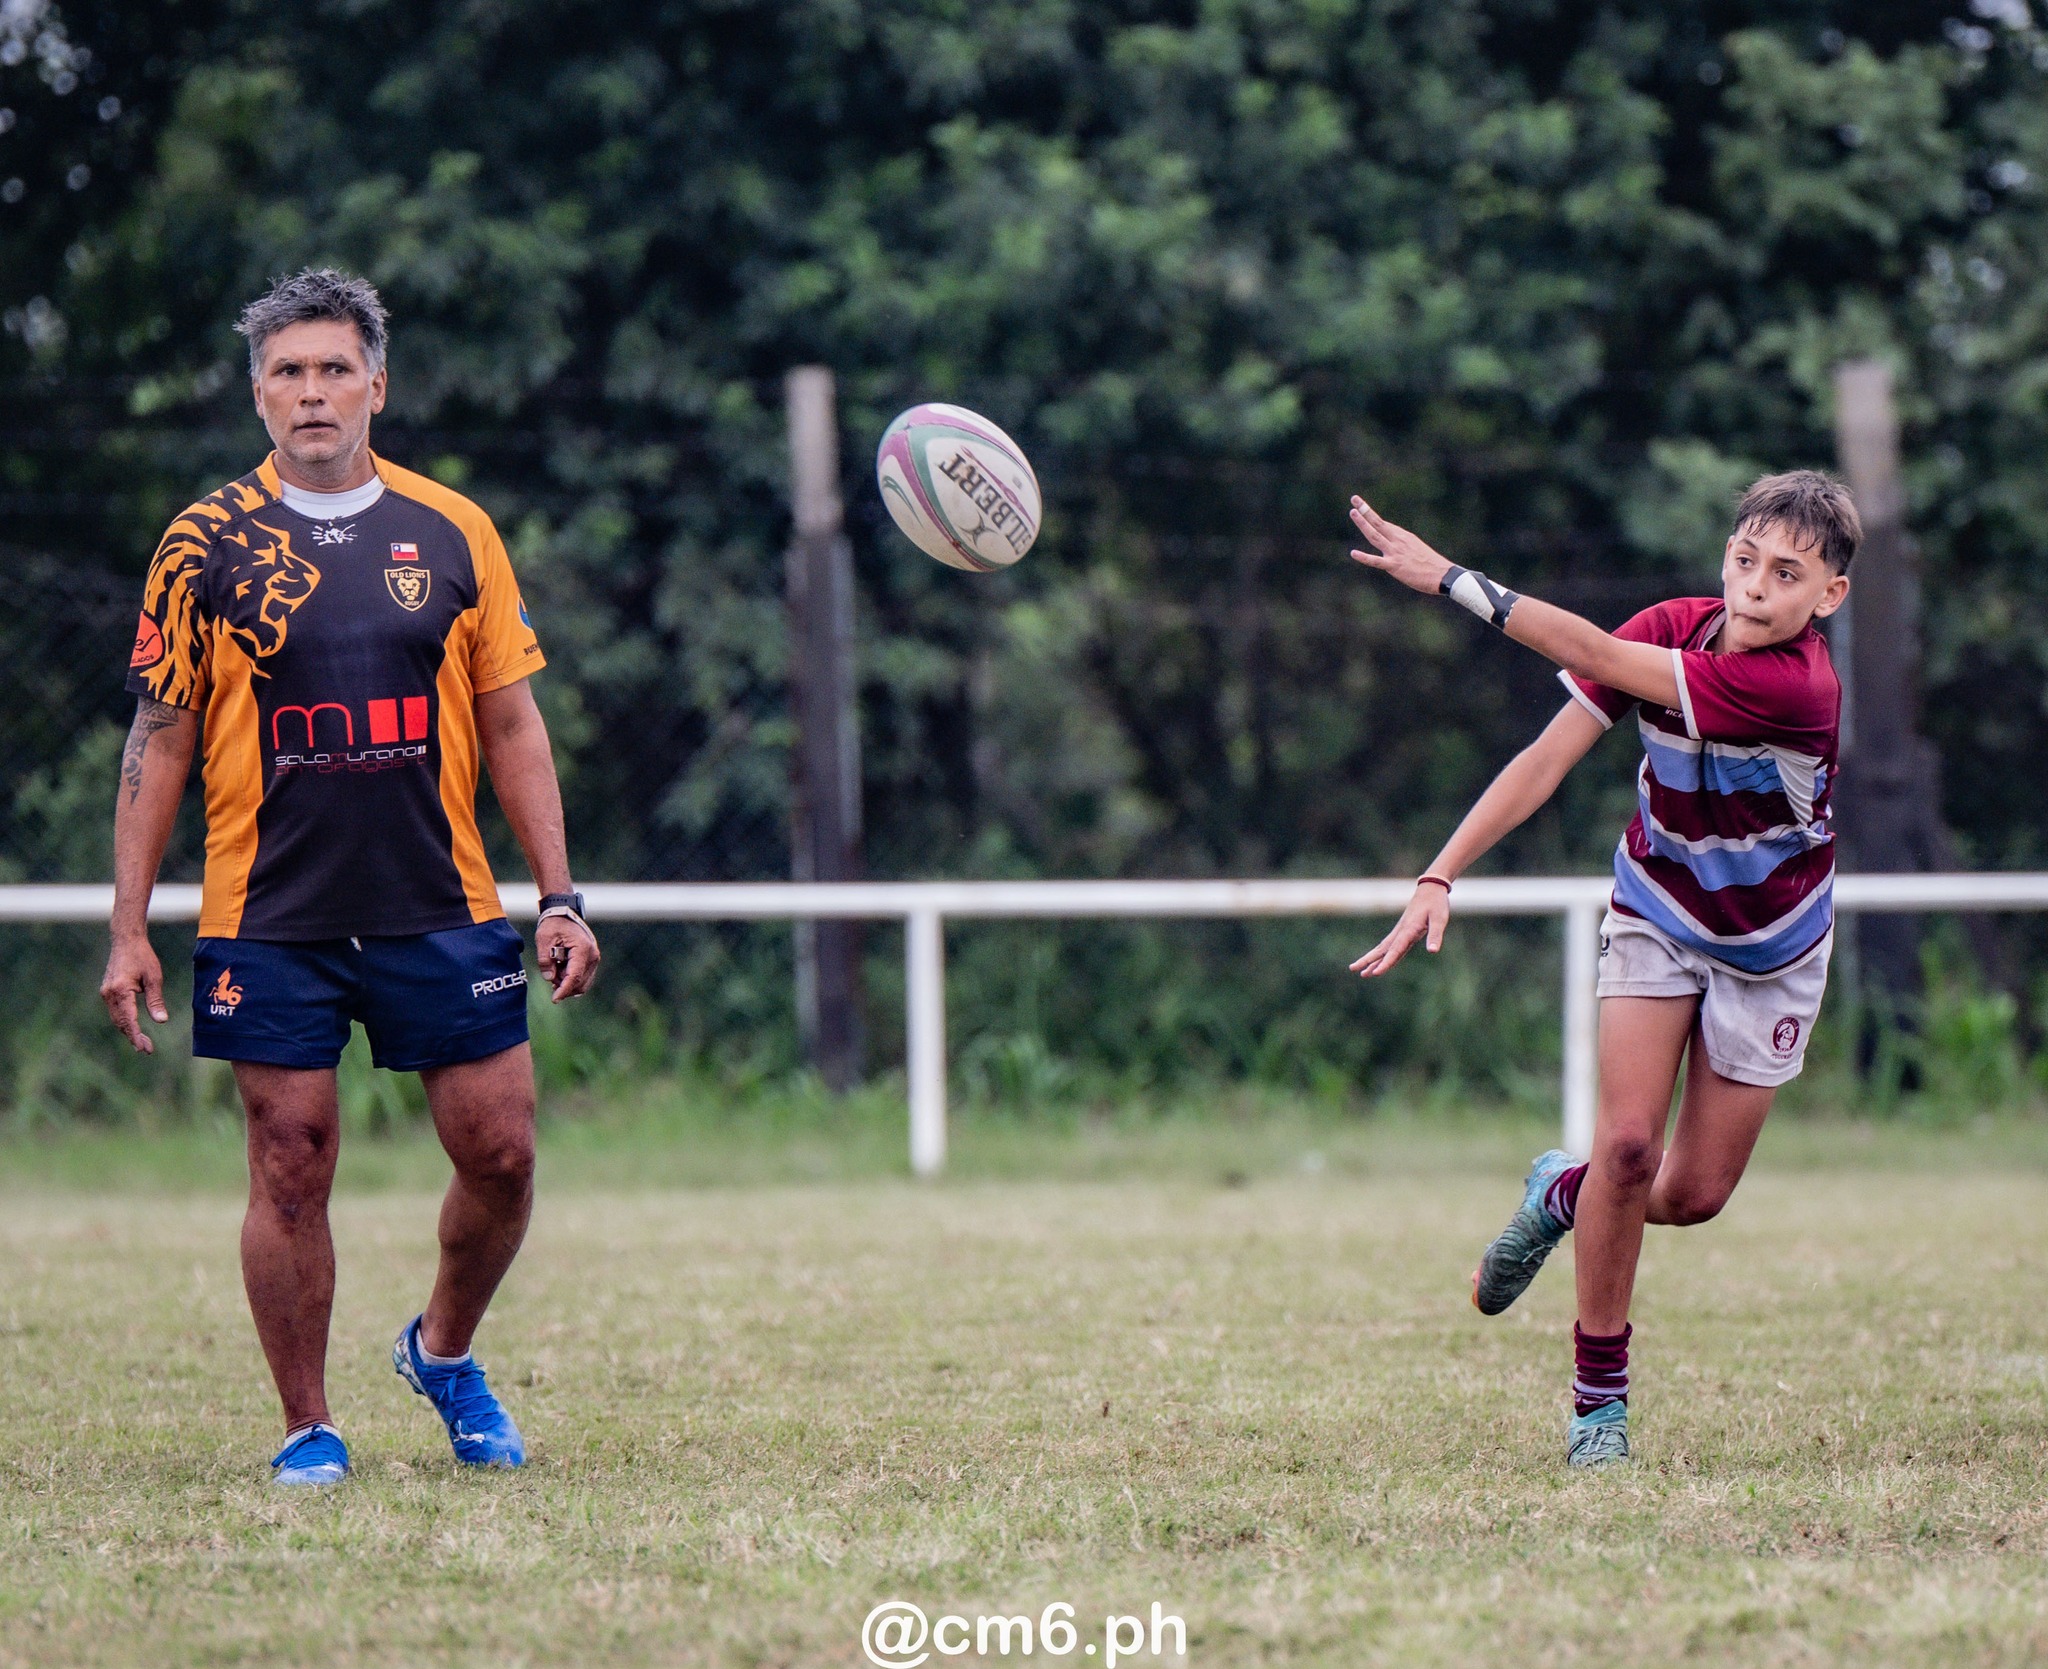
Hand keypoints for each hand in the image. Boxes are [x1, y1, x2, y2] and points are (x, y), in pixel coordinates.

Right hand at [101, 932, 168, 1053]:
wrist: (126, 941)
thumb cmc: (143, 957)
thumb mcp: (154, 978)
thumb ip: (156, 1000)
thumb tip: (161, 1021)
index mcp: (120, 990)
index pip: (128, 1019)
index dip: (136, 1036)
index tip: (144, 1049)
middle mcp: (109, 994)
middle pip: (121, 1022)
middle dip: (133, 1037)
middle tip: (147, 1049)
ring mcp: (106, 993)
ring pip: (116, 1018)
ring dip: (128, 1031)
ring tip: (143, 1042)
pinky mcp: (107, 992)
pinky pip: (115, 1011)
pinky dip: (124, 1021)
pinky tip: (134, 1028)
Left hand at [536, 914, 599, 1001]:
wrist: (563, 914)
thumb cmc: (553, 925)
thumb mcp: (543, 939)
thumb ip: (545, 960)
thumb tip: (550, 979)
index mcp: (582, 949)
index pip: (574, 977)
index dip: (564, 990)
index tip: (554, 999)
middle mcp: (592, 956)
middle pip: (580, 983)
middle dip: (564, 986)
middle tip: (550, 976)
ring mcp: (594, 959)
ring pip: (583, 983)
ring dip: (567, 983)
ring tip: (555, 971)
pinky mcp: (591, 961)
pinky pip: (583, 978)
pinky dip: (571, 980)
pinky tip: (561, 972)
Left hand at [1348, 496, 1453, 594]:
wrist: (1442, 575)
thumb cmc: (1430, 565)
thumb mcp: (1416, 549)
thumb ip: (1403, 546)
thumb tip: (1395, 546)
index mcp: (1404, 536)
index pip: (1383, 524)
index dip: (1370, 515)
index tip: (1360, 505)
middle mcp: (1398, 541)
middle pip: (1378, 523)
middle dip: (1365, 510)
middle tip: (1354, 498)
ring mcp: (1395, 552)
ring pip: (1375, 536)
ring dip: (1363, 523)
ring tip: (1353, 512)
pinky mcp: (1394, 566)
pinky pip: (1376, 561)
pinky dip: (1364, 557)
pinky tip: (1353, 553)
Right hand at [1349, 885, 1449, 978]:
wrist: (1430, 888)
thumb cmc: (1436, 903)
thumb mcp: (1439, 919)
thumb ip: (1435, 935)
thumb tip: (1432, 951)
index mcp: (1409, 930)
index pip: (1395, 950)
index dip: (1386, 962)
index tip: (1375, 973)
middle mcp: (1401, 932)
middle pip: (1382, 950)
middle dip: (1368, 961)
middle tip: (1353, 969)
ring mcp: (1400, 931)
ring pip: (1383, 948)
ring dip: (1372, 959)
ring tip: (1361, 972)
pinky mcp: (1403, 931)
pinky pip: (1390, 946)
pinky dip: (1383, 955)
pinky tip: (1378, 962)